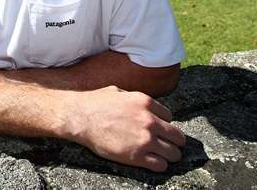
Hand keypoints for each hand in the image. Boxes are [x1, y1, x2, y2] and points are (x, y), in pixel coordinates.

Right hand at [64, 86, 185, 171]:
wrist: (79, 117)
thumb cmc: (96, 103)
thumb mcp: (120, 92)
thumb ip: (136, 100)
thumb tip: (145, 107)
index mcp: (145, 102)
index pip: (169, 117)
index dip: (164, 123)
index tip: (158, 128)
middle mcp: (149, 121)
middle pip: (177, 137)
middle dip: (174, 141)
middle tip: (169, 145)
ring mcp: (144, 140)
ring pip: (173, 153)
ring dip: (170, 155)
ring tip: (164, 156)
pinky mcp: (136, 156)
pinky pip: (160, 165)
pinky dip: (159, 165)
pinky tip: (153, 162)